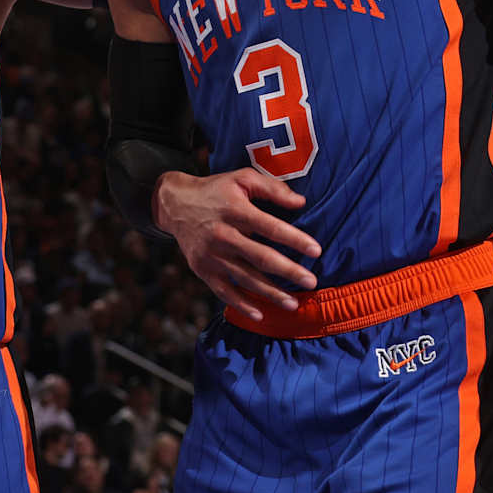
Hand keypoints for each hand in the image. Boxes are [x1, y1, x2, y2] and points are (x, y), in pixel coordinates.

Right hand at [153, 167, 321, 320]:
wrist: (175, 204)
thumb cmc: (216, 190)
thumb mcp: (242, 178)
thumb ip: (272, 188)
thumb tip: (301, 203)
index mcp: (235, 210)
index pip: (270, 227)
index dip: (294, 239)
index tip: (316, 251)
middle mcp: (222, 234)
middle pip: (260, 257)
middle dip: (288, 271)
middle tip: (312, 282)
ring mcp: (211, 254)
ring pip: (245, 278)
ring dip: (270, 293)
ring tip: (293, 303)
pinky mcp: (202, 269)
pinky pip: (223, 291)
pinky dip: (241, 304)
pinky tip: (260, 314)